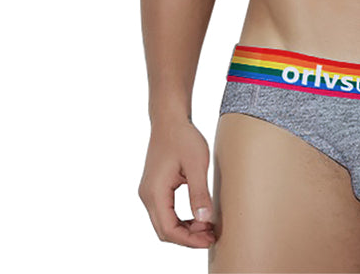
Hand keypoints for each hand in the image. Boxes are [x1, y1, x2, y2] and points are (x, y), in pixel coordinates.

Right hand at [138, 119, 216, 247]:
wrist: (170, 120)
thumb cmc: (183, 138)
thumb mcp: (197, 164)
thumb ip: (199, 193)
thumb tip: (205, 220)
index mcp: (155, 192)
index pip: (168, 229)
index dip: (189, 239)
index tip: (209, 239)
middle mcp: (147, 195)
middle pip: (164, 230)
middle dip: (188, 237)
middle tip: (212, 235)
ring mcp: (149, 192)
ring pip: (164, 223)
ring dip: (185, 229)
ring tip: (208, 227)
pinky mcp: (155, 188)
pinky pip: (166, 212)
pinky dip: (181, 219)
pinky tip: (198, 216)